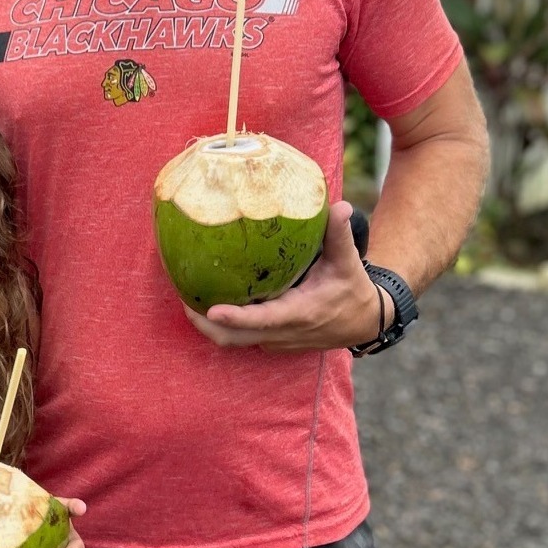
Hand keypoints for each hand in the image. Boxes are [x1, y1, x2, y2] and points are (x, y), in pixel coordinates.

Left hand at [185, 201, 385, 351]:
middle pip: (234, 338)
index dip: (235, 318)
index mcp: (299, 314)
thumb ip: (339, 235)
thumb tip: (339, 206)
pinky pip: (241, 337)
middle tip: (183, 300)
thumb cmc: (352, 289)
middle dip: (205, 325)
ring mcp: (276, 340)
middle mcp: (283, 332)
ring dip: (209, 325)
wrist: (364, 322)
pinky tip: (207, 300)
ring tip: (187, 298)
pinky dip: (223, 324)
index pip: (261, 320)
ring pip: (233, 341)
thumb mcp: (348, 262)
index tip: (209, 310)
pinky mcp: (272, 340)